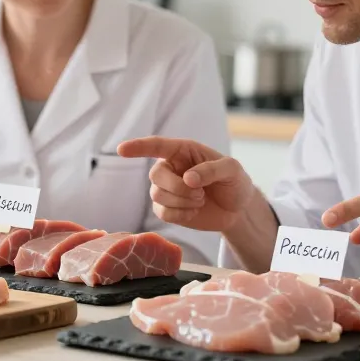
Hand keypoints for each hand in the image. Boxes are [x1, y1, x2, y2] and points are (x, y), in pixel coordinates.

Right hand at [116, 136, 258, 231]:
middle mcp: (171, 168)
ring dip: (181, 202)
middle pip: (155, 175)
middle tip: (200, 193)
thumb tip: (188, 178)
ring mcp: (167, 189)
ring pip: (157, 195)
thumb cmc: (235, 182)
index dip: (138, 147)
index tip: (121, 150)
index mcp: (183, 151)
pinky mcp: (168, 209)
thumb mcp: (232, 169)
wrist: (238, 209)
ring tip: (200, 201)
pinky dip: (179, 215)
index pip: (156, 146)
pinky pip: (162, 212)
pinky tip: (193, 212)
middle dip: (176, 187)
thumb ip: (211, 169)